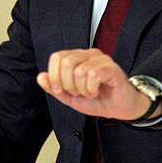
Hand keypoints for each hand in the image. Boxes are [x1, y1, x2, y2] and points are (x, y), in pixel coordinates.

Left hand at [37, 48, 159, 119]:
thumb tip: (41, 77)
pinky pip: (93, 74)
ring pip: (78, 70)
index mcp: (77, 57)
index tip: (61, 90)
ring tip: (89, 93)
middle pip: (66, 62)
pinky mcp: (111, 68)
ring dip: (81, 89)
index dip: (54, 76)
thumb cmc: (98, 100)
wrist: (120, 108)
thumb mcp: (71, 97)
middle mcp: (89, 54)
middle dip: (67, 84)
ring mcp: (101, 59)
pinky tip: (96, 91)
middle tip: (77, 93)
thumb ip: (55, 88)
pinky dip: (91, 88)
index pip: (57, 57)